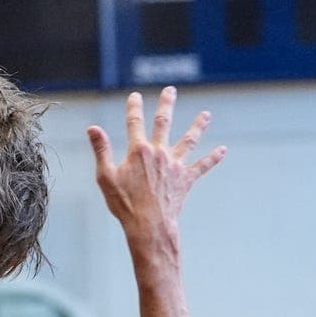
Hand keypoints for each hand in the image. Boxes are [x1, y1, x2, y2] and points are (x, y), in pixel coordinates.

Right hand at [85, 87, 225, 251]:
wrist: (149, 226)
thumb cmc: (125, 205)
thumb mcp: (106, 177)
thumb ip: (101, 150)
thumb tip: (92, 128)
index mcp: (139, 151)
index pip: (135, 122)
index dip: (134, 107)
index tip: (135, 96)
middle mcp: (159, 153)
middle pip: (164, 122)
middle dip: (166, 104)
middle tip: (170, 90)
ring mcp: (175, 165)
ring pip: (189, 140)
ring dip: (198, 126)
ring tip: (206, 115)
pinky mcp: (186, 179)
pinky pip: (202, 166)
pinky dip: (213, 158)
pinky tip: (222, 150)